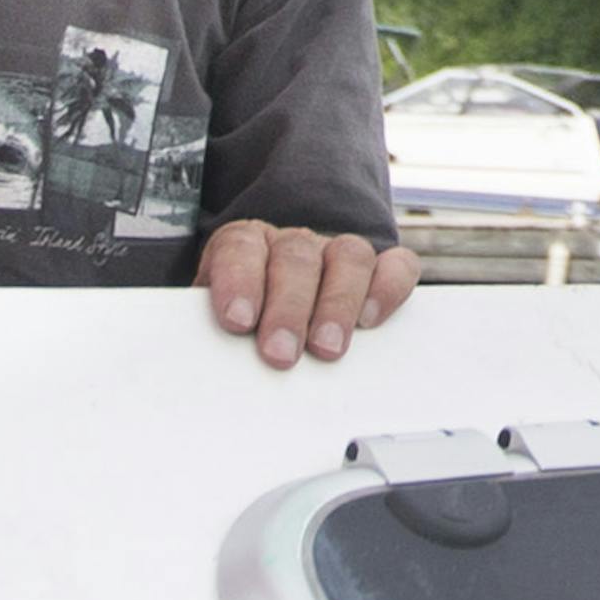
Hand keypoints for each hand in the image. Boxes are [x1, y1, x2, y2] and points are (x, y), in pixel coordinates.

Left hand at [196, 219, 419, 369]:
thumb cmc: (245, 314)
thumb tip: (203, 357)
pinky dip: (388, 289)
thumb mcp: (218, 317)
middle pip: (295, 258)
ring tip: (326, 348)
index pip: (240, 248)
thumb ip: (212, 329)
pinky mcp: (379, 268)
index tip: (237, 321)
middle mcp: (293, 242)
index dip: (239, 280)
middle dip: (288, 309)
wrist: (275, 296)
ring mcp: (337, 252)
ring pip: (347, 257)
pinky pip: (396, 265)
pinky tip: (371, 320)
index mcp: (245, 243)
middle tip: (279, 353)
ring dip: (337, 305)